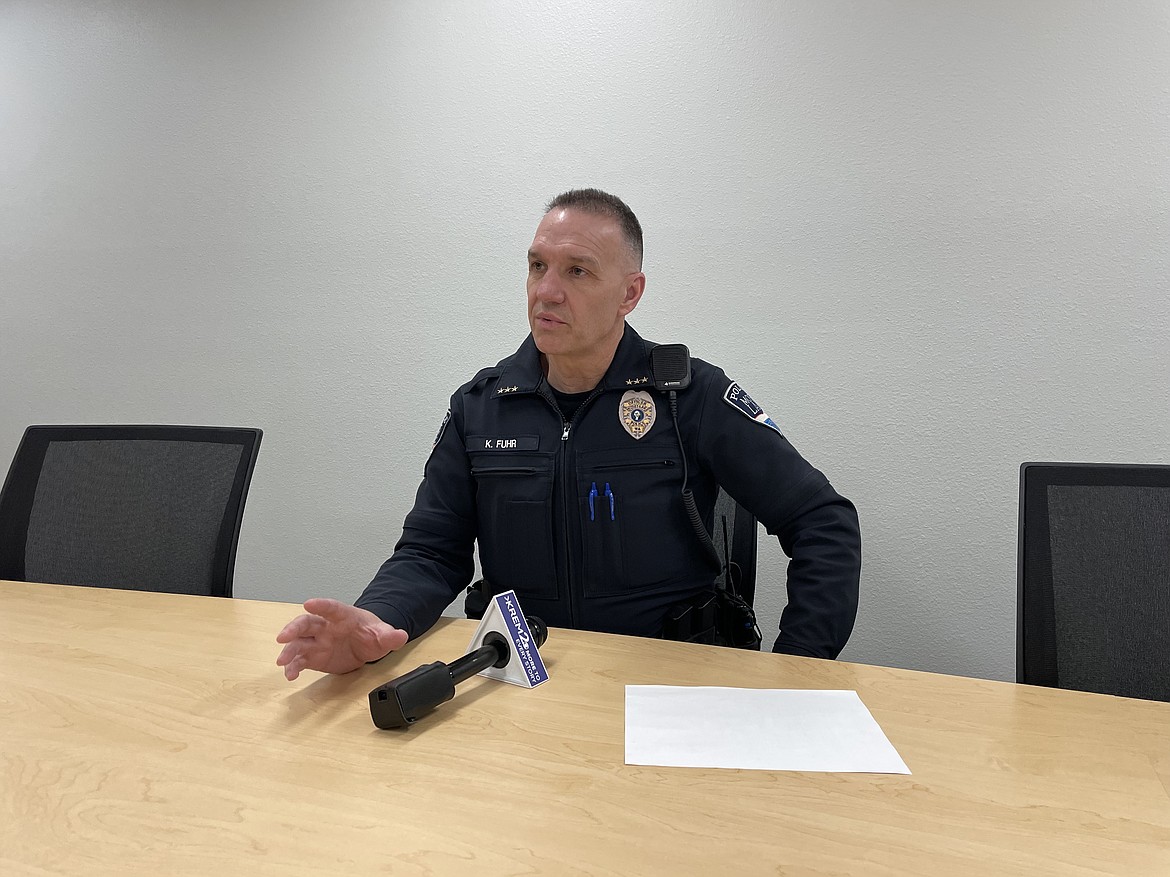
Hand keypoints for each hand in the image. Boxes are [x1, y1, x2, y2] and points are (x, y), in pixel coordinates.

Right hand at [275, 598, 408, 680]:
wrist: (366, 643)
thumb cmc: (370, 633)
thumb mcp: (383, 635)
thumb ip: (390, 635)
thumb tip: (401, 635)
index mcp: (343, 616)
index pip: (331, 608)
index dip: (320, 606)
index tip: (309, 603)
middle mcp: (326, 626)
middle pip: (306, 623)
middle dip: (293, 628)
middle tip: (283, 637)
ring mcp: (318, 641)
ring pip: (298, 642)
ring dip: (288, 650)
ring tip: (282, 661)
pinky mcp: (314, 656)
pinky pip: (300, 660)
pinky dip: (293, 667)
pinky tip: (290, 674)